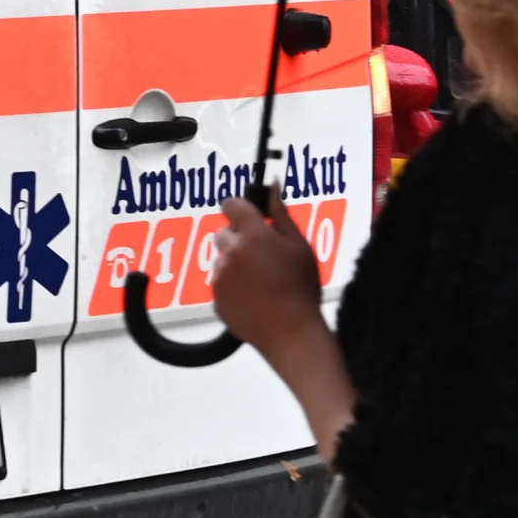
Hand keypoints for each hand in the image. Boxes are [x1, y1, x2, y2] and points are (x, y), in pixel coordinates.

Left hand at [211, 195, 326, 355]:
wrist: (292, 333)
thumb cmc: (302, 289)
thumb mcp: (300, 247)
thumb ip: (281, 214)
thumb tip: (272, 184)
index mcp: (253, 234)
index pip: (231, 205)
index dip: (238, 209)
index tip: (247, 216)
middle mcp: (231, 252)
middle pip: (224, 233)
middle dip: (239, 240)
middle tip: (262, 257)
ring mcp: (220, 277)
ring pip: (221, 260)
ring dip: (235, 265)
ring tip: (261, 283)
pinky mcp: (215, 299)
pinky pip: (220, 285)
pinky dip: (232, 287)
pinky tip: (254, 298)